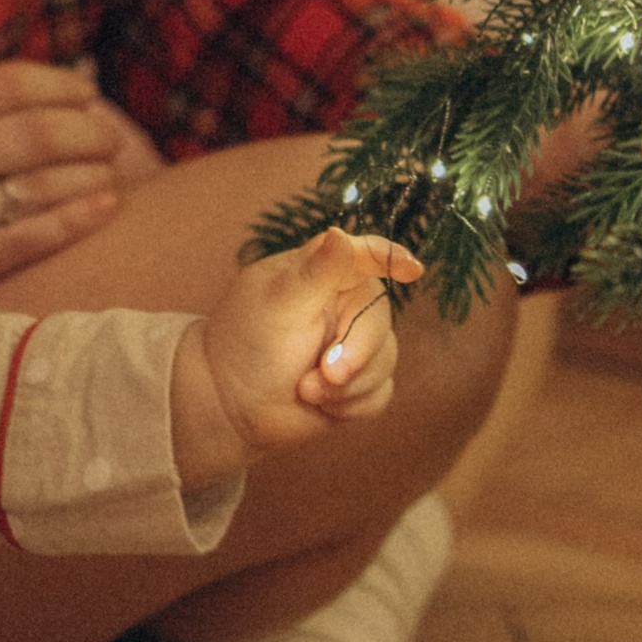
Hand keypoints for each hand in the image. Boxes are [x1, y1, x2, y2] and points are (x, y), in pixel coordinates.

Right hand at [0, 39, 130, 288]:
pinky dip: (76, 218)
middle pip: (34, 134)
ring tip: (111, 165)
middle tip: (109, 131)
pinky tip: (105, 205)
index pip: (6, 87)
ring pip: (39, 185)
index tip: (85, 89)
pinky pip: (30, 239)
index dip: (57, 84)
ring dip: (89, 171)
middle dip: (85, 129)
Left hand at [170, 228, 422, 490]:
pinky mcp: (357, 384)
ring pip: (386, 361)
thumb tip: (341, 234)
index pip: (365, 255)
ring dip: (348, 386)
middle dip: (356, 352)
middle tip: (324, 371)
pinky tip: (321, 406)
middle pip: (381, 319)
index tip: (412, 270)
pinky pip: (381, 393)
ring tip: (306, 390)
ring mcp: (352, 345)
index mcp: (322, 273)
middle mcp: (343, 305)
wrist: (228, 407)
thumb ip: (317, 272)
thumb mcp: (279, 304)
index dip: (391, 259)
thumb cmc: (246, 345)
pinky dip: (352, 406)